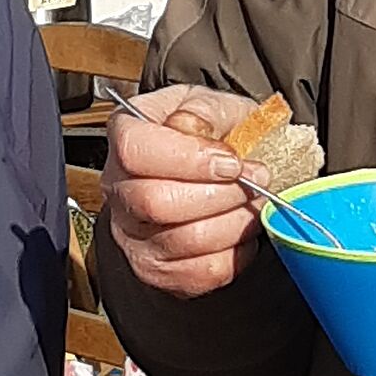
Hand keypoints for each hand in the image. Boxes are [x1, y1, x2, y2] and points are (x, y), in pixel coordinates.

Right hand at [103, 84, 267, 299]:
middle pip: (156, 202)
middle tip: (257, 180)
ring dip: (235, 222)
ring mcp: (133, 235)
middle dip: (221, 194)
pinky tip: (239, 227)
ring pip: (185, 241)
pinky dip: (235, 253)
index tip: (232, 161)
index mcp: (125, 135)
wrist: (213, 168)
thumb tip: (194, 129)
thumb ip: (205, 110)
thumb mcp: (214, 102)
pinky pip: (202, 273)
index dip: (189, 159)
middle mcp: (118, 188)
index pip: (135, 151)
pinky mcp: (158, 271)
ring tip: (253, 202)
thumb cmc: (212, 132)